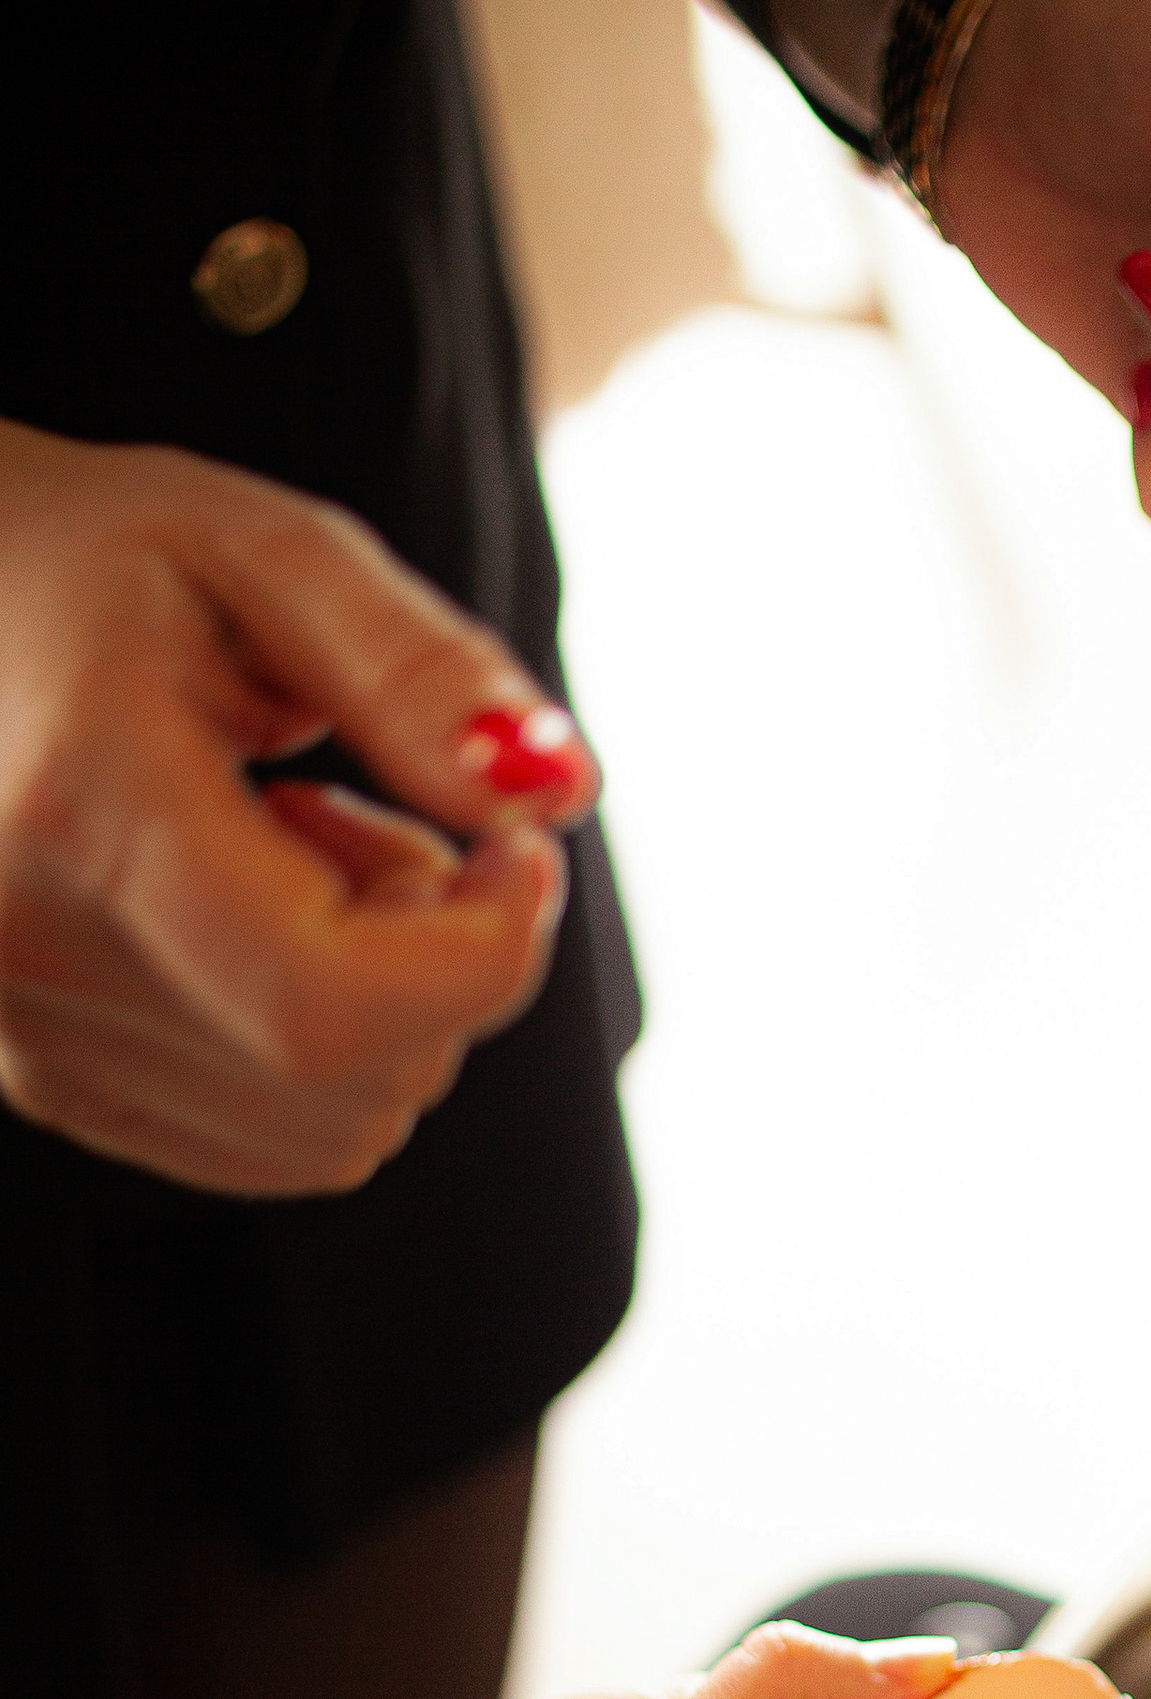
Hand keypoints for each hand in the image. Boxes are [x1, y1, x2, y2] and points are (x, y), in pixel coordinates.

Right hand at [0, 419, 598, 1192]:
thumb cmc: (89, 561)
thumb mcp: (262, 553)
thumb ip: (414, 672)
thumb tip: (550, 794)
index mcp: (78, 806)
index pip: (334, 1002)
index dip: (484, 952)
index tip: (518, 847)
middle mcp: (26, 952)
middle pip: (359, 1077)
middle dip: (439, 957)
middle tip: (372, 806)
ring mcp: (22, 1037)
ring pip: (332, 1131)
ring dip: (384, 1007)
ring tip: (296, 847)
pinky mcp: (44, 1083)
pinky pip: (272, 1145)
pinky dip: (323, 1054)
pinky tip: (256, 917)